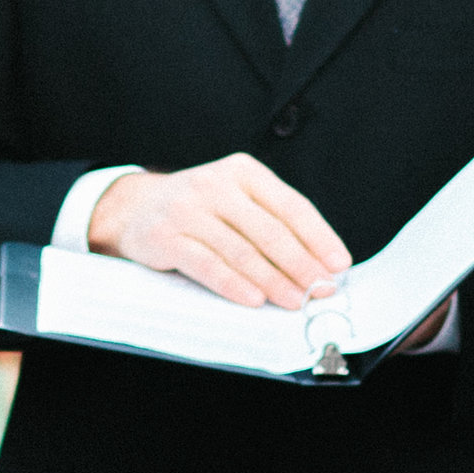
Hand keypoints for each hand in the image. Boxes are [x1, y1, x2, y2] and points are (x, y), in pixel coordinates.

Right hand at [87, 153, 349, 309]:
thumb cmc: (201, 210)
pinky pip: (207, 265)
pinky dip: (233, 285)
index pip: (291, 205)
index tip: (338, 264)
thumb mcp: (236, 200)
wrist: (135, 208)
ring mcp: (187, 209)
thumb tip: (320, 266)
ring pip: (241, 250)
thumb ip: (272, 223)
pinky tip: (254, 300)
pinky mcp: (165, 236)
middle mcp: (215, 184)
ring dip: (273, 280)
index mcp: (243, 171)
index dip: (318, 237)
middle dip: (301, 264)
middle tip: (321, 290)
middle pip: (269, 230)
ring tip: (295, 301)